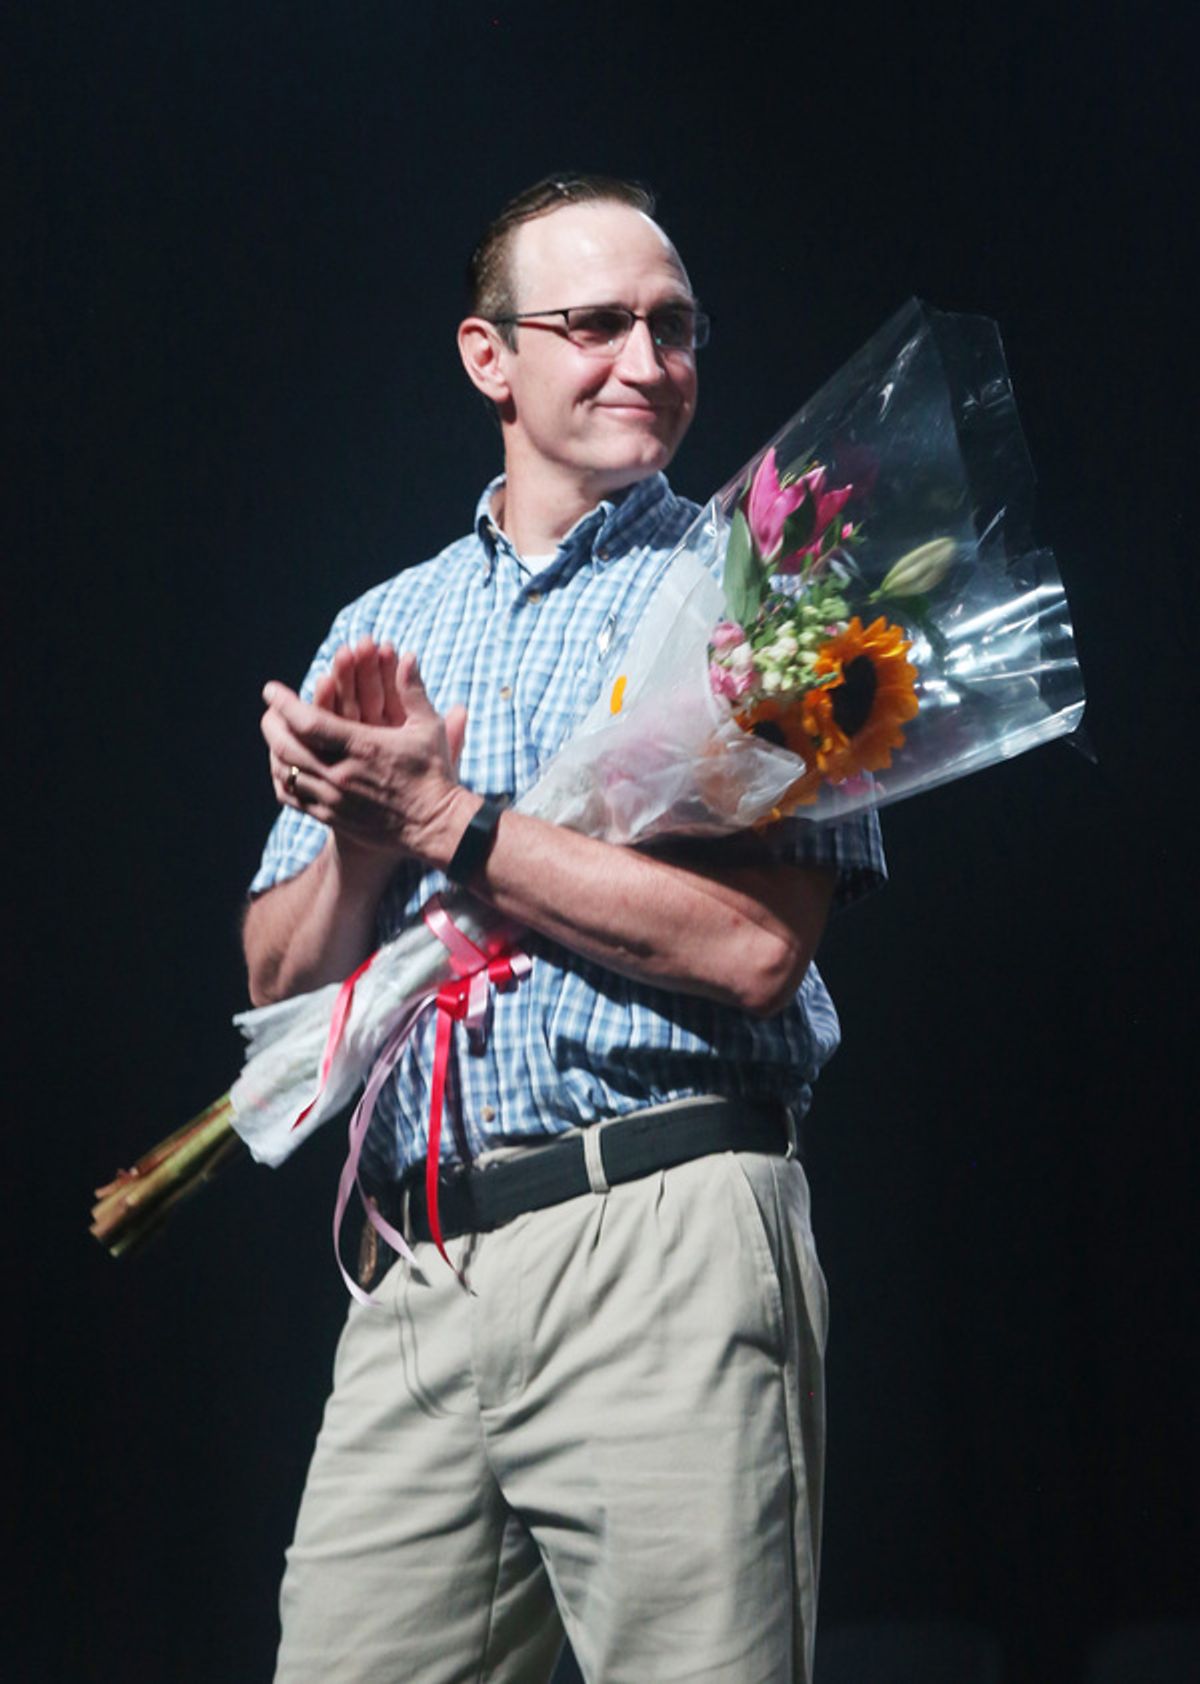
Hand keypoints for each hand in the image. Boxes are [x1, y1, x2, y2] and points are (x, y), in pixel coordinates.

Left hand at [261, 648, 470, 863]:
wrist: (436, 827)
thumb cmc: (434, 773)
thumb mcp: (428, 728)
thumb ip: (413, 691)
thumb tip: (408, 656)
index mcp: (362, 747)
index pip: (308, 721)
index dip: (284, 703)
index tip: (271, 689)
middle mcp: (341, 774)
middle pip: (286, 746)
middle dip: (272, 723)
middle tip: (270, 710)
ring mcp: (333, 799)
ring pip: (286, 773)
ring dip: (273, 750)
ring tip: (275, 735)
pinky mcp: (332, 818)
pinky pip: (293, 798)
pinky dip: (282, 779)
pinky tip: (284, 768)